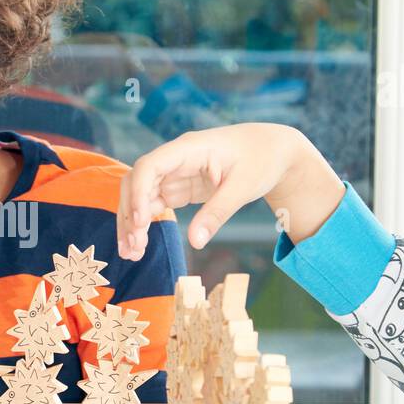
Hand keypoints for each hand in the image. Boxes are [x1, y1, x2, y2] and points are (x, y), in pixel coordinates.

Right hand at [117, 124, 345, 259]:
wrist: (273, 151)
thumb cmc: (261, 159)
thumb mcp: (244, 187)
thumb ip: (218, 212)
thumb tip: (195, 242)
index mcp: (189, 149)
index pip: (149, 166)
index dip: (138, 193)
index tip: (140, 222)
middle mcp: (174, 160)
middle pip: (136, 183)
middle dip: (130, 214)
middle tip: (134, 247)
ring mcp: (174, 174)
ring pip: (140, 197)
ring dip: (132, 224)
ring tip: (131, 254)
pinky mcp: (179, 188)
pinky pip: (152, 206)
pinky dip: (144, 225)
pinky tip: (139, 246)